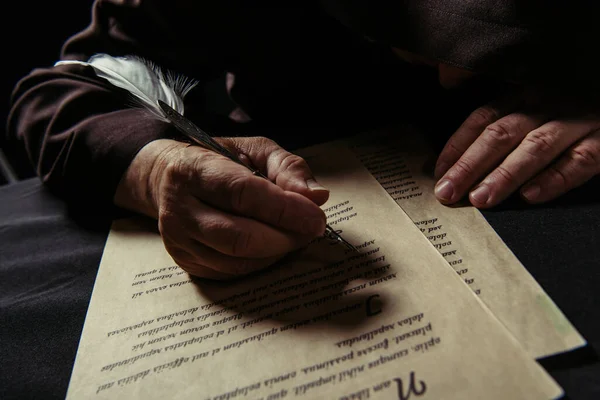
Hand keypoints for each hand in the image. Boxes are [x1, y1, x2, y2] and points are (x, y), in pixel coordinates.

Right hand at [115, 137, 329, 278]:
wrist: (168, 179)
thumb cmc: (219, 160)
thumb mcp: (254, 149)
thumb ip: (288, 167)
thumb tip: (317, 197)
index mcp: (194, 170)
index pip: (242, 194)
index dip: (284, 209)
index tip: (316, 217)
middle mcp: (179, 208)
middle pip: (240, 236)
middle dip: (285, 238)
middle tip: (310, 229)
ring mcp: (179, 241)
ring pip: (237, 260)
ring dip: (276, 253)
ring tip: (294, 236)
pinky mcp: (185, 263)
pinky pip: (231, 273)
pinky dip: (260, 263)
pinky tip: (271, 247)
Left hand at [433, 89, 599, 207]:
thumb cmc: (569, 112)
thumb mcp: (535, 105)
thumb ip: (501, 119)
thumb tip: (452, 125)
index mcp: (526, 95)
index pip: (483, 118)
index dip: (457, 146)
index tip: (439, 174)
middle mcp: (548, 105)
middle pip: (501, 134)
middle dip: (470, 165)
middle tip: (448, 192)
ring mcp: (578, 122)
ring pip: (535, 147)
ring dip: (504, 175)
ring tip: (481, 198)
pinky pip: (580, 160)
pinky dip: (554, 179)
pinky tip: (531, 195)